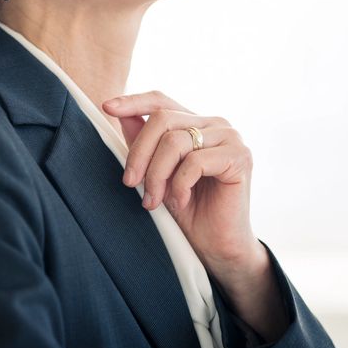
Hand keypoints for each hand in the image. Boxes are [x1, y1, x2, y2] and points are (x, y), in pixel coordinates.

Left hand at [102, 90, 257, 268]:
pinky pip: (195, 162)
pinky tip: (179, 202)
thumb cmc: (188, 210)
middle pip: (162, 119)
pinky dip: (179, 185)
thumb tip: (118, 112)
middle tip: (129, 183)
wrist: (217, 247)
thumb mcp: (156, 172)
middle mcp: (215, 124)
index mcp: (195, 122)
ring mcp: (230, 138)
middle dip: (139, 152)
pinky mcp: (239, 157)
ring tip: (153, 200)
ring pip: (175, 141)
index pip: (161, 101)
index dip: (133, 102)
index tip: (107, 108)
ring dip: (156, 174)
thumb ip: (143, 142)